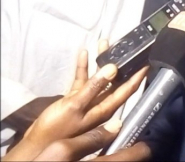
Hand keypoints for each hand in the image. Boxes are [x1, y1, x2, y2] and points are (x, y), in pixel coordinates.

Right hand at [3, 46, 147, 160]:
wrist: (36, 143)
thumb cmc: (56, 128)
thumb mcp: (75, 106)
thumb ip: (93, 87)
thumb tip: (114, 69)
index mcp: (105, 108)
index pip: (127, 89)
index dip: (138, 75)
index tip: (147, 60)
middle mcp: (100, 105)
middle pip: (115, 80)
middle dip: (120, 63)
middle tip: (125, 46)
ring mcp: (88, 102)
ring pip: (99, 78)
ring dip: (101, 61)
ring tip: (104, 43)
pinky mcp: (75, 100)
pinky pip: (83, 81)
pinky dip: (84, 68)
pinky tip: (84, 54)